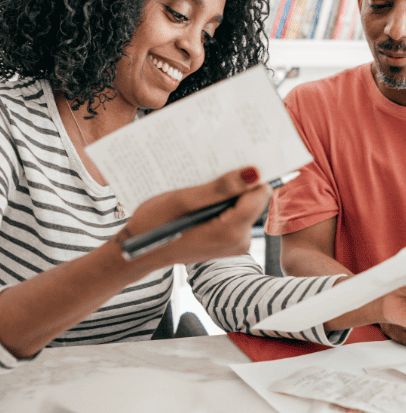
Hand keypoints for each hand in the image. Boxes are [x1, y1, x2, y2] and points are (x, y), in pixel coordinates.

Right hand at [114, 166, 271, 269]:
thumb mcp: (183, 201)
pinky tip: (203, 198)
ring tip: (204, 186)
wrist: (139, 252)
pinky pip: (235, 215)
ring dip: (227, 193)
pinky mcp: (229, 242)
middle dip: (237, 184)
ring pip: (244, 206)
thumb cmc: (154, 225)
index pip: (260, 194)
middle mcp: (240, 241)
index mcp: (231, 232)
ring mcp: (235, 243)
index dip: (251, 175)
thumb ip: (220, 188)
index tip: (237, 159)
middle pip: (253, 200)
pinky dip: (223, 204)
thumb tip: (253, 173)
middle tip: (214, 172)